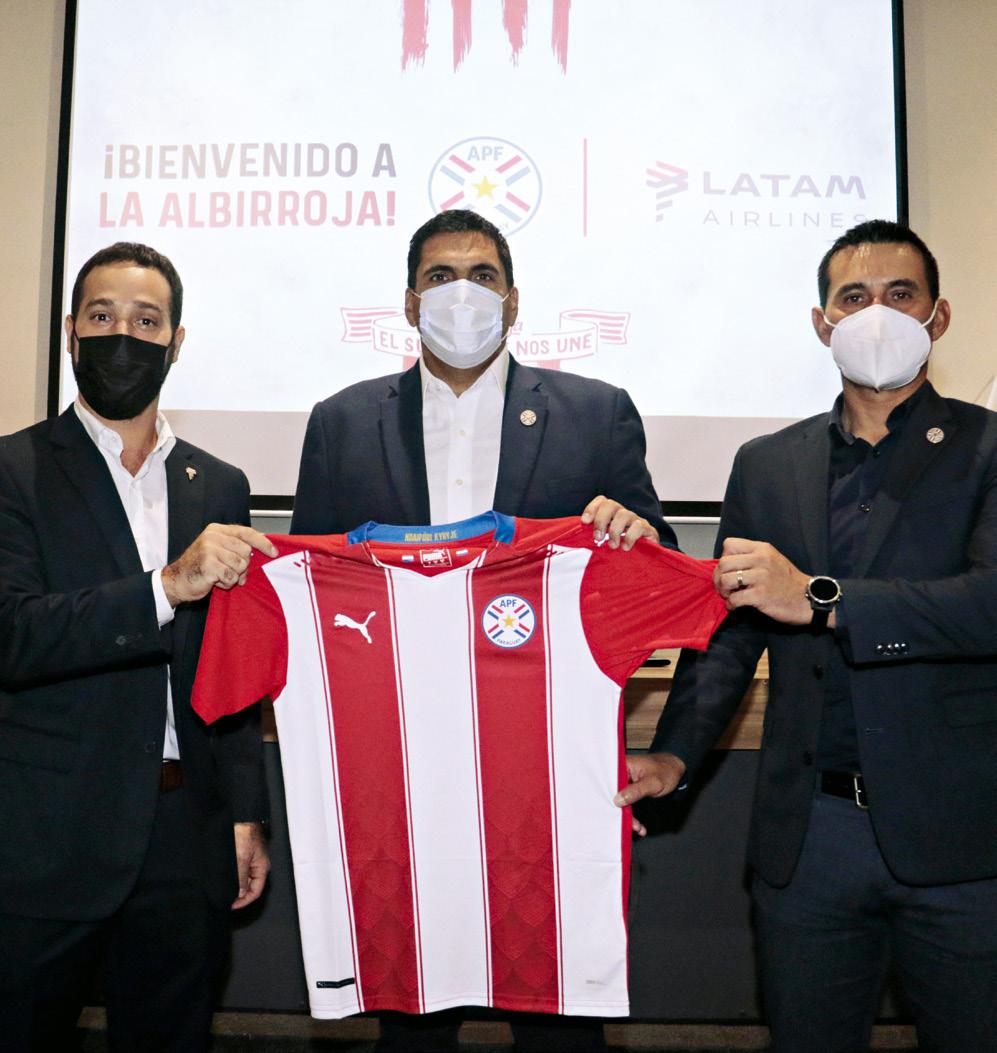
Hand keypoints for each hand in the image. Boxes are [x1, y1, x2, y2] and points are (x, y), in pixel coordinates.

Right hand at [161, 524, 277, 606]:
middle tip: (229, 570)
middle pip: (246, 552)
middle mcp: (213, 537)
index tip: (274, 552)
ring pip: (240, 565)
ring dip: (233, 575)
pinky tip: (215, 581)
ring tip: (219, 575)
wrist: (177, 580)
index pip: (246, 532)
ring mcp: (209, 550)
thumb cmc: (200, 566)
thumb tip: (262, 549)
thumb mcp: (218, 550)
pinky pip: (231, 577)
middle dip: (242, 566)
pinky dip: (226, 583)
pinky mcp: (208, 565)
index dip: (263, 543)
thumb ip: (236, 548)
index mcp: (216, 530)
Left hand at [232, 821, 269, 909]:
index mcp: (262, 867)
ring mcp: (251, 859)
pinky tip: (225, 878)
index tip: (232, 905)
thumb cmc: (244, 833)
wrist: (240, 818)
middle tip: (227, 899)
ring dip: (236, 885)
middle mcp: (258, 864)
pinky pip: (240, 870)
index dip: (244, 901)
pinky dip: (234, 877)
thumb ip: (241, 877)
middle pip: (251, 886)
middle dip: (239, 894)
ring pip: (244, 879)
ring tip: (225, 890)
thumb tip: (240, 893)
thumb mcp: (241, 859)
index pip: (256, 891)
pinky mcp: (244, 854)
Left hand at [581, 495, 658, 550]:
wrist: (643, 559)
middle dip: (601, 520)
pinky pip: (639, 526)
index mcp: (611, 514)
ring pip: (623, 514)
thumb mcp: (604, 542)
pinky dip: (630, 536)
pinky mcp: (648, 529)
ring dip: (615, 531)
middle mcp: (622, 514)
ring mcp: (635, 520)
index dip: (591, 508)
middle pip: (610, 505)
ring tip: (613, 545)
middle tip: (598, 537)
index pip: (601, 501)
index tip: (584, 522)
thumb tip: (574, 539)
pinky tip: (626, 547)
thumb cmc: (620, 550)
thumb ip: (592, 537)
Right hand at [614, 752, 685, 835]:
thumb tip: (618, 800)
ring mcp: (625, 782)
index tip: (614, 812)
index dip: (609, 797)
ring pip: (620, 802)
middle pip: (614, 794)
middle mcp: (621, 773)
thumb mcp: (652, 782)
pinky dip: (632, 815)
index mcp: (622, 765)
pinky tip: (639, 825)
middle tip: (629, 824)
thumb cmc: (665, 771)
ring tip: (637, 827)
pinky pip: (627, 803)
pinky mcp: (629, 790)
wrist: (675, 771)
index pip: (610, 782)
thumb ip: (635, 791)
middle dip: (620, 811)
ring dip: (627, 816)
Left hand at [714, 537, 822, 625]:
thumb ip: (751, 557)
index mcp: (762, 549)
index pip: (729, 544)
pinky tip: (736, 606)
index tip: (729, 570)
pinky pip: (734, 598)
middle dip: (718, 577)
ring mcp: (761, 578)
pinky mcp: (761, 595)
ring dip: (723, 591)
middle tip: (724, 587)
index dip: (724, 558)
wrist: (808, 598)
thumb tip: (726, 564)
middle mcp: (761, 560)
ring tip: (730, 596)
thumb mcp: (772, 559)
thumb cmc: (788, 581)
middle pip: (723, 563)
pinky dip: (731, 604)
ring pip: (726, 580)